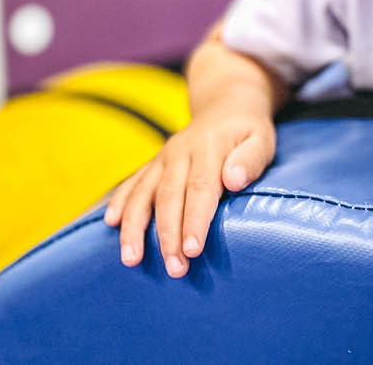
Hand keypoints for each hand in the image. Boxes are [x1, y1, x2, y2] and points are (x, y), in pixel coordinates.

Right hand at [104, 108, 275, 278]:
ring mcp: (162, 159)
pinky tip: (110, 223)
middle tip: (173, 268)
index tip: (192, 249)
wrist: (225, 104)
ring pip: (143, 193)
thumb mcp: (261, 138)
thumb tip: (233, 179)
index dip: (194, 220)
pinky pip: (132, 182)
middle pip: (169, 197)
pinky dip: (119, 201)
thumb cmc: (247, 130)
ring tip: (131, 258)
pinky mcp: (153, 164)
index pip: (200, 188)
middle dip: (167, 235)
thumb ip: (250, 159)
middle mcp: (179, 153)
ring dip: (134, 226)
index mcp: (208, 148)